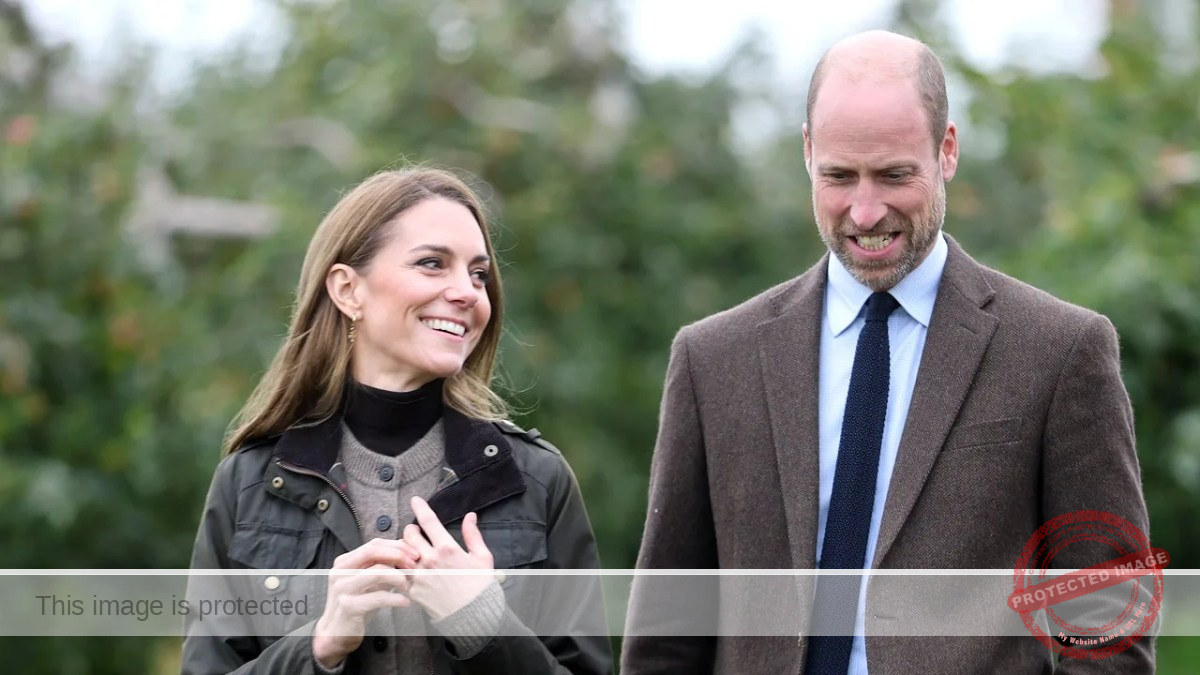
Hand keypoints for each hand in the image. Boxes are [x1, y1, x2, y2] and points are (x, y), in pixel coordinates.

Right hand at [312, 539, 411, 669]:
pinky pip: (379, 597)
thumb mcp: (369, 581)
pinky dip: (396, 598)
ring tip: (409, 586)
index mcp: (345, 562)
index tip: (414, 553)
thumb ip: (383, 566)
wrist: (336, 632)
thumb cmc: (356, 604)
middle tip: (414, 565)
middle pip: (373, 552)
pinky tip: (406, 602)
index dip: (397, 546)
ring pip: (377, 572)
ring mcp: (343, 588)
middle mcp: (340, 571)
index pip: (374, 544)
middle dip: (398, 555)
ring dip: (399, 577)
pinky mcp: (349, 606)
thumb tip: (406, 550)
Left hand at [399, 496, 497, 621]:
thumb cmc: (480, 586)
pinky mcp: (413, 590)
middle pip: (409, 534)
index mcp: (447, 548)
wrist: (473, 615)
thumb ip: (473, 534)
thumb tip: (470, 516)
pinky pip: (399, 573)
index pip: (428, 521)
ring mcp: (419, 575)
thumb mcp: (482, 557)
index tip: (415, 500)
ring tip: (410, 550)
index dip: (420, 507)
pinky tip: (406, 568)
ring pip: (400, 552)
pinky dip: (400, 568)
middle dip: (411, 530)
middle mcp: (429, 559)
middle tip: (416, 533)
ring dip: (403, 548)